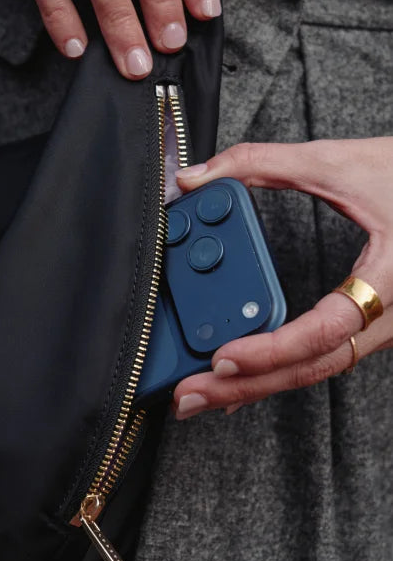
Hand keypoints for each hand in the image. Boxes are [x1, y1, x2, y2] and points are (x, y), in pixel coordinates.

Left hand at [171, 138, 392, 419]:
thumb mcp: (340, 160)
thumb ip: (262, 163)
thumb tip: (196, 174)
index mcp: (392, 280)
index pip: (324, 332)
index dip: (269, 350)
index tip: (221, 360)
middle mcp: (391, 317)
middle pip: (310, 368)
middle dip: (244, 389)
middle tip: (188, 400)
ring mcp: (384, 328)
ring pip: (315, 370)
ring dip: (256, 386)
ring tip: (202, 397)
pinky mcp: (372, 326)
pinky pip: (323, 359)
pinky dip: (278, 371)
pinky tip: (243, 380)